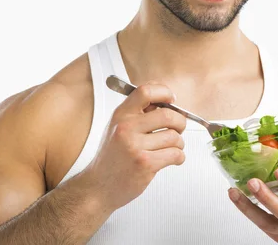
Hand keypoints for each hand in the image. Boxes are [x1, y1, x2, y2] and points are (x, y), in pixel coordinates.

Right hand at [84, 82, 186, 211]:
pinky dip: (179, 157)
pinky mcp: (145, 164)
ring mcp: (135, 146)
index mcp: (120, 115)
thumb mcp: (117, 127)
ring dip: (179, 143)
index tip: (171, 99)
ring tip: (171, 148)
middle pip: (167, 114)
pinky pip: (175, 154)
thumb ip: (137, 113)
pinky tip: (172, 159)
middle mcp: (126, 128)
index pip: (146, 91)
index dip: (164, 92)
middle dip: (180, 122)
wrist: (97, 187)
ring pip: (174, 137)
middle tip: (178, 127)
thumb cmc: (111, 157)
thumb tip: (164, 99)